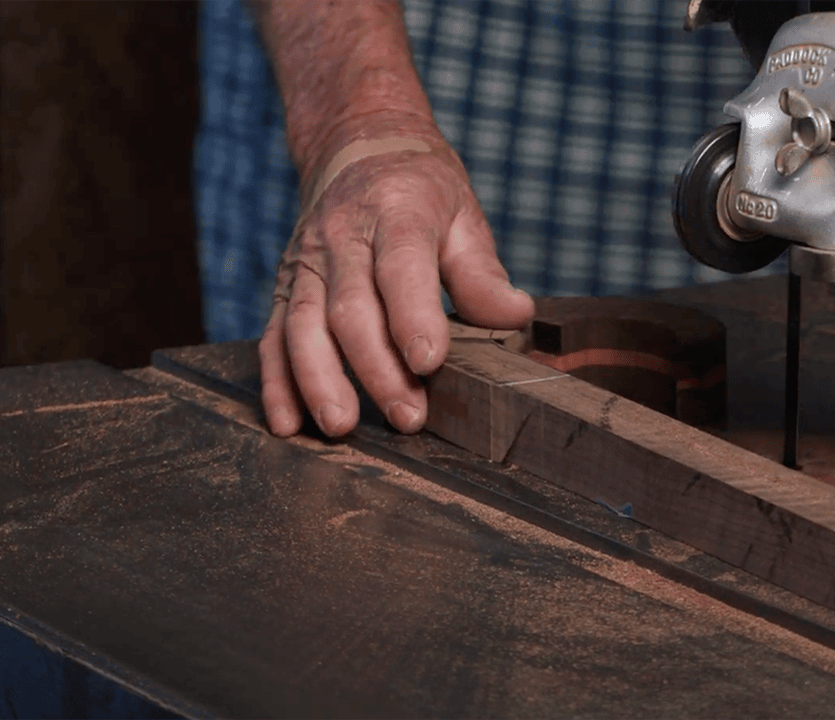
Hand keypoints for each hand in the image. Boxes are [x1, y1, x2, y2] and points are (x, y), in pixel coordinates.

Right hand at [258, 132, 534, 437]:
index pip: (401, 266)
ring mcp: (308, 264)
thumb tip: (516, 316)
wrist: (356, 143)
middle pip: (351, 308)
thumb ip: (483, 272)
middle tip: (408, 415)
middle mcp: (342, 237)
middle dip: (377, 368)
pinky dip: (276, 382)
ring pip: (304, 326)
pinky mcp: (286, 288)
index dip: (413, 315)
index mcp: (396, 211)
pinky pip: (273, 337)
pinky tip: (288, 422)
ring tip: (341, 425)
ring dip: (319, 380)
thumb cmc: (420, 188)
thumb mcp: (462, 215)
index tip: (429, 361)